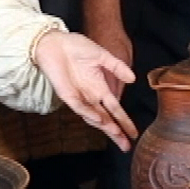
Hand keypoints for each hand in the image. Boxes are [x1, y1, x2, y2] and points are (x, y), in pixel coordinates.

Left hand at [33, 30, 137, 150]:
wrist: (55, 42)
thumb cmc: (76, 47)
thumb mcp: (102, 56)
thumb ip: (117, 67)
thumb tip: (133, 79)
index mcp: (100, 88)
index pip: (115, 109)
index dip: (124, 122)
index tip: (134, 133)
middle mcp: (91, 96)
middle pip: (106, 119)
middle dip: (116, 132)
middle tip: (127, 145)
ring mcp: (79, 97)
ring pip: (94, 117)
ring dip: (105, 126)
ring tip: (117, 134)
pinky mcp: (67, 95)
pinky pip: (80, 107)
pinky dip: (90, 114)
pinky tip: (100, 120)